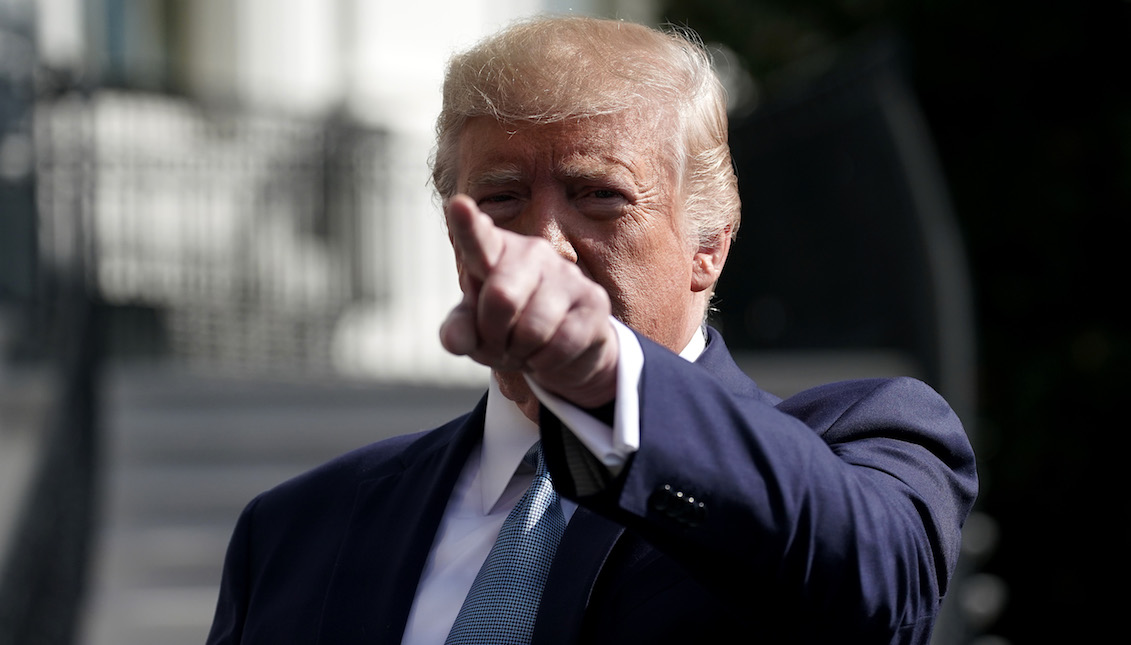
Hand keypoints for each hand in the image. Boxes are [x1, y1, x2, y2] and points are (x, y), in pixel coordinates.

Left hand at [439, 195, 618, 408]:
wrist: (565, 348)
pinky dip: (545, 362)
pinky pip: (560, 344)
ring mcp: (567, 274)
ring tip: (524, 348)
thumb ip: (458, 331)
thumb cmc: (511, 328)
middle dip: (493, 334)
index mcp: (496, 251)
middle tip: (499, 342)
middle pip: (501, 298)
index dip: (468, 224)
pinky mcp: (594, 300)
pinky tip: (547, 353)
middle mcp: (532, 252)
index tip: (458, 204)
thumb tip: (455, 340)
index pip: (478, 239)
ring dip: (521, 352)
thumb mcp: (476, 331)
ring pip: (532, 328)